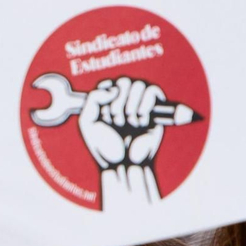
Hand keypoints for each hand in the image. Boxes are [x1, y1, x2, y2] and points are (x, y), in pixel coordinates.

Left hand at [79, 77, 164, 206]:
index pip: (107, 84)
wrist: (124, 164)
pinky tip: (141, 121)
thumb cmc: (105, 145)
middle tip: (117, 122)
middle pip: (123, 81)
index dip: (104, 100)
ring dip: (131, 106)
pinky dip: (145, 105)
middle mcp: (125, 97)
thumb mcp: (87, 122)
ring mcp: (141, 102)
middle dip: (118, 104)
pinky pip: (153, 91)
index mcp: (107, 98)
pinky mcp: (157, 109)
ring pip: (138, 85)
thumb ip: (93, 98)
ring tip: (129, 123)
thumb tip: (114, 88)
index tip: (103, 117)